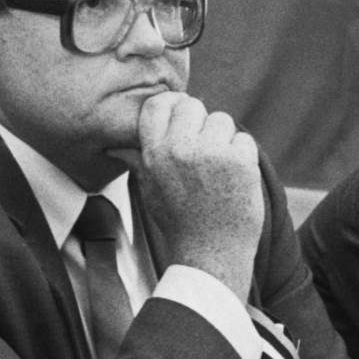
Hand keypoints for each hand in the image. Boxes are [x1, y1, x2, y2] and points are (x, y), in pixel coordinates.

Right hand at [121, 92, 263, 300]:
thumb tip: (114, 147)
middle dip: (202, 124)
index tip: (183, 119)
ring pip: (222, 120)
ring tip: (218, 171)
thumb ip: (137, 162)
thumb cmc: (179, 222)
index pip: (158, 104)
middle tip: (204, 152)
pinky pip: (244, 140)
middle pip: (193, 106)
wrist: (210, 254)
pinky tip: (234, 180)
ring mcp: (211, 153)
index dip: (173, 106)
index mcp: (154, 153)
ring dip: (224, 140)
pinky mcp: (240, 161)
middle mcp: (180, 149)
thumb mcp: (150, 191)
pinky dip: (244, 157)